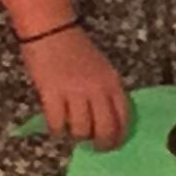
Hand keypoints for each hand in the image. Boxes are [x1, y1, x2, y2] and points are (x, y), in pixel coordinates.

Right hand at [20, 23, 129, 148]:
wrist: (51, 29)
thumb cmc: (76, 49)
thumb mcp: (102, 70)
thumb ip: (106, 92)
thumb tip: (106, 121)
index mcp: (113, 83)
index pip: (124, 118)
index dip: (119, 137)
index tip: (112, 145)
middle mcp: (98, 89)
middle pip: (105, 130)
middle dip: (100, 144)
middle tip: (92, 146)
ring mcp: (75, 92)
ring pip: (81, 130)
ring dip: (75, 136)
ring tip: (70, 130)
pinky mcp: (52, 93)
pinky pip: (57, 123)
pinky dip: (56, 129)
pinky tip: (55, 126)